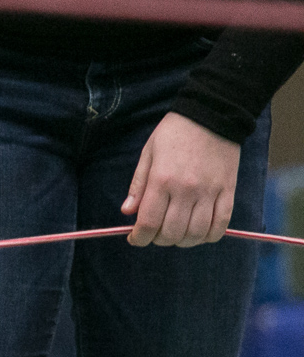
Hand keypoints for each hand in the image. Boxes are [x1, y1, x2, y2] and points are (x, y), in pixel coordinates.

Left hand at [123, 112, 239, 247]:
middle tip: (155, 233)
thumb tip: (127, 212)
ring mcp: (209, 192)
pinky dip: (209, 235)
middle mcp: (186, 190)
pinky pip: (221, 225)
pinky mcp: (228, 191)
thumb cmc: (174, 133)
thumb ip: (138, 185)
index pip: (149, 223)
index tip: (135, 238)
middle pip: (171, 233)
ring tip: (176, 233)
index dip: (139, 238)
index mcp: (161, 180)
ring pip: (195, 234)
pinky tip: (199, 232)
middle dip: (158, 240)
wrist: (212, 114)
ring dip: (183, 241)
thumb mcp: (148, 154)